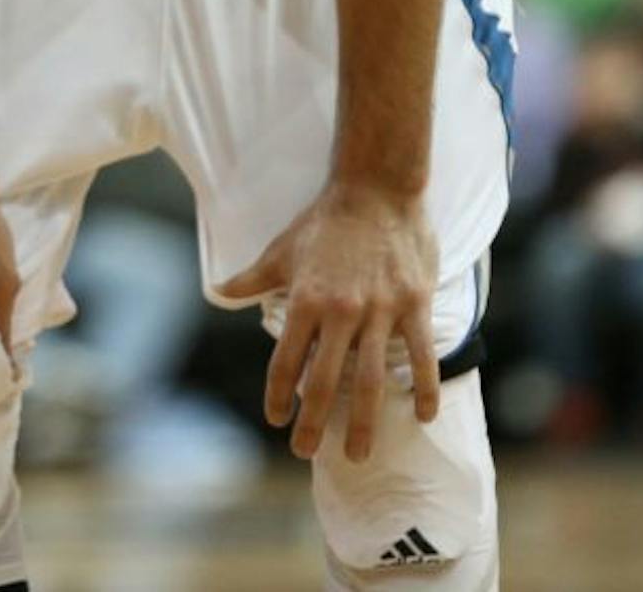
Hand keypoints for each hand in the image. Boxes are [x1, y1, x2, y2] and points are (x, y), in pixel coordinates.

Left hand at [218, 183, 439, 461]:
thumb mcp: (281, 250)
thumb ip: (252, 278)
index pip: (285, 361)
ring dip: (363, 422)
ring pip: (371, 379)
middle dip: (314, 422)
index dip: (278, 395)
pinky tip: (422, 417)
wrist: (376, 188)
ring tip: (357, 454)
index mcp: (303, 300)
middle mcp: (340, 311)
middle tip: (305, 452)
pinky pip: (421, 356)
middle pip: (324, 381)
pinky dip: (424, 388)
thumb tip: (219, 290)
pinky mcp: (413, 304)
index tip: (276, 420)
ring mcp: (380, 310)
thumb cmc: (324, 221)